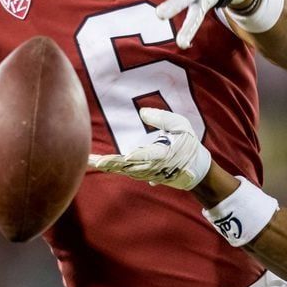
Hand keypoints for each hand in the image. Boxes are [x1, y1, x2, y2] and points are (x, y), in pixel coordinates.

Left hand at [88, 108, 210, 189]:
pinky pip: (124, 171)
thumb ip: (163, 118)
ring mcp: (147, 173)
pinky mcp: (143, 174)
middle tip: (95, 161)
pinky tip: (96, 163)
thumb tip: (142, 112)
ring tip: (90, 161)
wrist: (196, 170)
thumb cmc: (188, 145)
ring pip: (124, 170)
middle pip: (130, 166)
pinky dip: (111, 167)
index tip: (126, 156)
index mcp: (164, 155)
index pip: (149, 155)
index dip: (138, 156)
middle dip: (113, 164)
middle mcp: (153, 167)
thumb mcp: (181, 127)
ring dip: (108, 166)